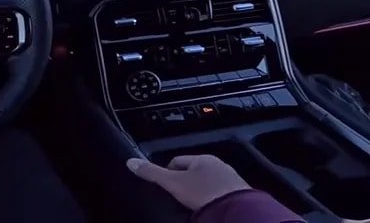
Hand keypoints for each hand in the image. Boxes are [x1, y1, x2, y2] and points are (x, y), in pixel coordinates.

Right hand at [126, 154, 250, 210]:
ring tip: (194, 206)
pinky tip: (210, 209)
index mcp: (202, 158)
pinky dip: (213, 199)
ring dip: (201, 192)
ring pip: (208, 183)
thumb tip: (130, 162)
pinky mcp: (239, 193)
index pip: (177, 161)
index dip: (168, 173)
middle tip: (179, 197)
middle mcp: (218, 165)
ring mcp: (230, 179)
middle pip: (194, 173)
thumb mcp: (173, 183)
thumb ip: (152, 173)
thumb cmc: (203, 192)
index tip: (166, 187)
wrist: (236, 210)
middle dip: (186, 184)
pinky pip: (220, 193)